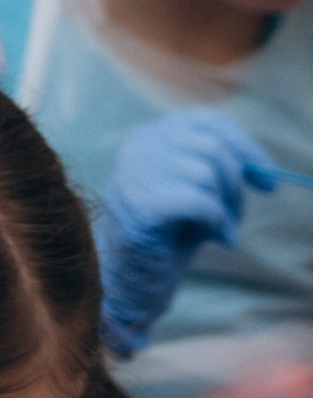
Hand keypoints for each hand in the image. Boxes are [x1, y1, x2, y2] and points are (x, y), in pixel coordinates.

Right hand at [96, 107, 277, 354]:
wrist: (128, 276)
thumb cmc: (166, 233)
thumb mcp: (194, 192)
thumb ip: (218, 171)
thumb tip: (263, 171)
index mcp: (150, 136)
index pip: (208, 121)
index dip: (247, 148)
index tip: (268, 182)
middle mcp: (138, 146)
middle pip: (212, 146)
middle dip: (236, 185)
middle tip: (236, 216)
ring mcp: (135, 173)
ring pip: (206, 172)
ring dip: (228, 207)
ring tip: (222, 231)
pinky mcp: (140, 205)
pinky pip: (199, 201)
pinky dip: (219, 222)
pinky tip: (220, 240)